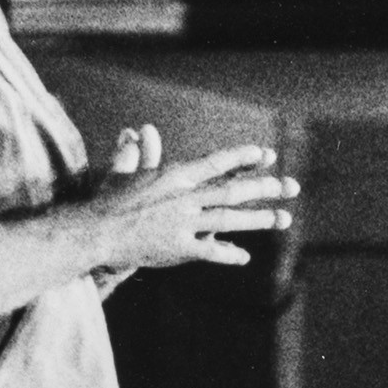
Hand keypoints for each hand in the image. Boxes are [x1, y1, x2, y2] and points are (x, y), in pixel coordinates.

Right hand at [98, 142, 298, 275]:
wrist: (96, 231)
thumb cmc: (108, 201)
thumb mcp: (124, 172)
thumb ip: (136, 152)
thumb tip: (135, 131)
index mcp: (176, 175)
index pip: (217, 162)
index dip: (244, 158)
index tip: (267, 154)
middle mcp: (185, 197)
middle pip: (233, 189)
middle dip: (265, 187)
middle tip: (291, 187)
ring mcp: (183, 223)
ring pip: (229, 218)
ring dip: (259, 219)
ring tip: (283, 219)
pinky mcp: (178, 248)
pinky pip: (210, 251)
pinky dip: (228, 253)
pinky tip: (245, 256)